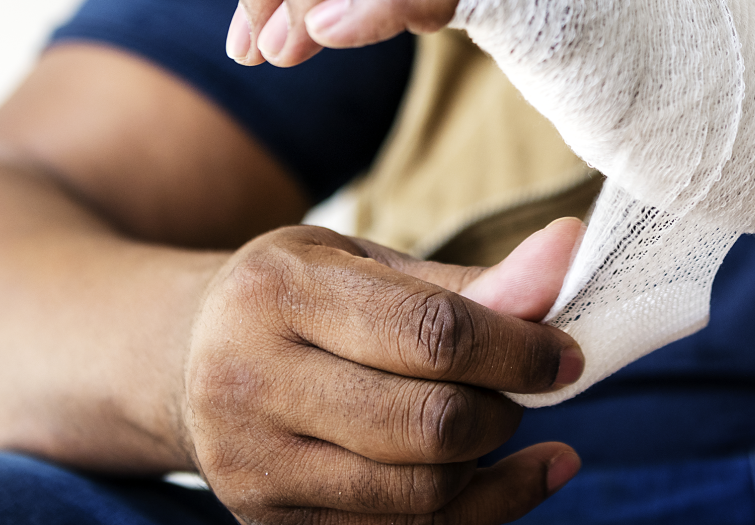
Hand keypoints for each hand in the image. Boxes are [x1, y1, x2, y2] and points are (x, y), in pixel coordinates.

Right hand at [182, 219, 584, 523]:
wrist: (185, 361)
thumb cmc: (297, 298)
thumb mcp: (366, 264)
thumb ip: (468, 280)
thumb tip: (569, 256)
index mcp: (276, 293)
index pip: (431, 334)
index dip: (520, 349)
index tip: (568, 352)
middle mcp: (250, 383)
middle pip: (430, 424)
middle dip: (506, 407)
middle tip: (527, 383)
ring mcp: (254, 468)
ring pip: (423, 492)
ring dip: (492, 460)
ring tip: (501, 418)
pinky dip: (482, 512)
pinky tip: (516, 476)